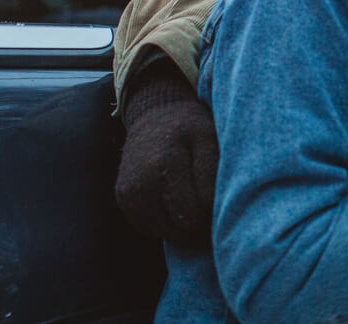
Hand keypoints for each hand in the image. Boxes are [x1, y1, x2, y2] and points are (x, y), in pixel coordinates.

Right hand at [115, 59, 218, 245]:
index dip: (215, 213)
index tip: (225, 201)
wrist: (153, 114)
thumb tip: (214, 209)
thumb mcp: (208, 137)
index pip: (196, 213)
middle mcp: (141, 183)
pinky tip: (180, 205)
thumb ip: (212, 172)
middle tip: (215, 208)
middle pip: (181, 228)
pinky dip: (168, 224)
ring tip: (199, 205)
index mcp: (165, 164)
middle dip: (202, 224)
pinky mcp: (122, 199)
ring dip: (185, 227)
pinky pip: (150, 228)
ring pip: (166, 233)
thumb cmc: (189, 126)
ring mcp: (128, 193)